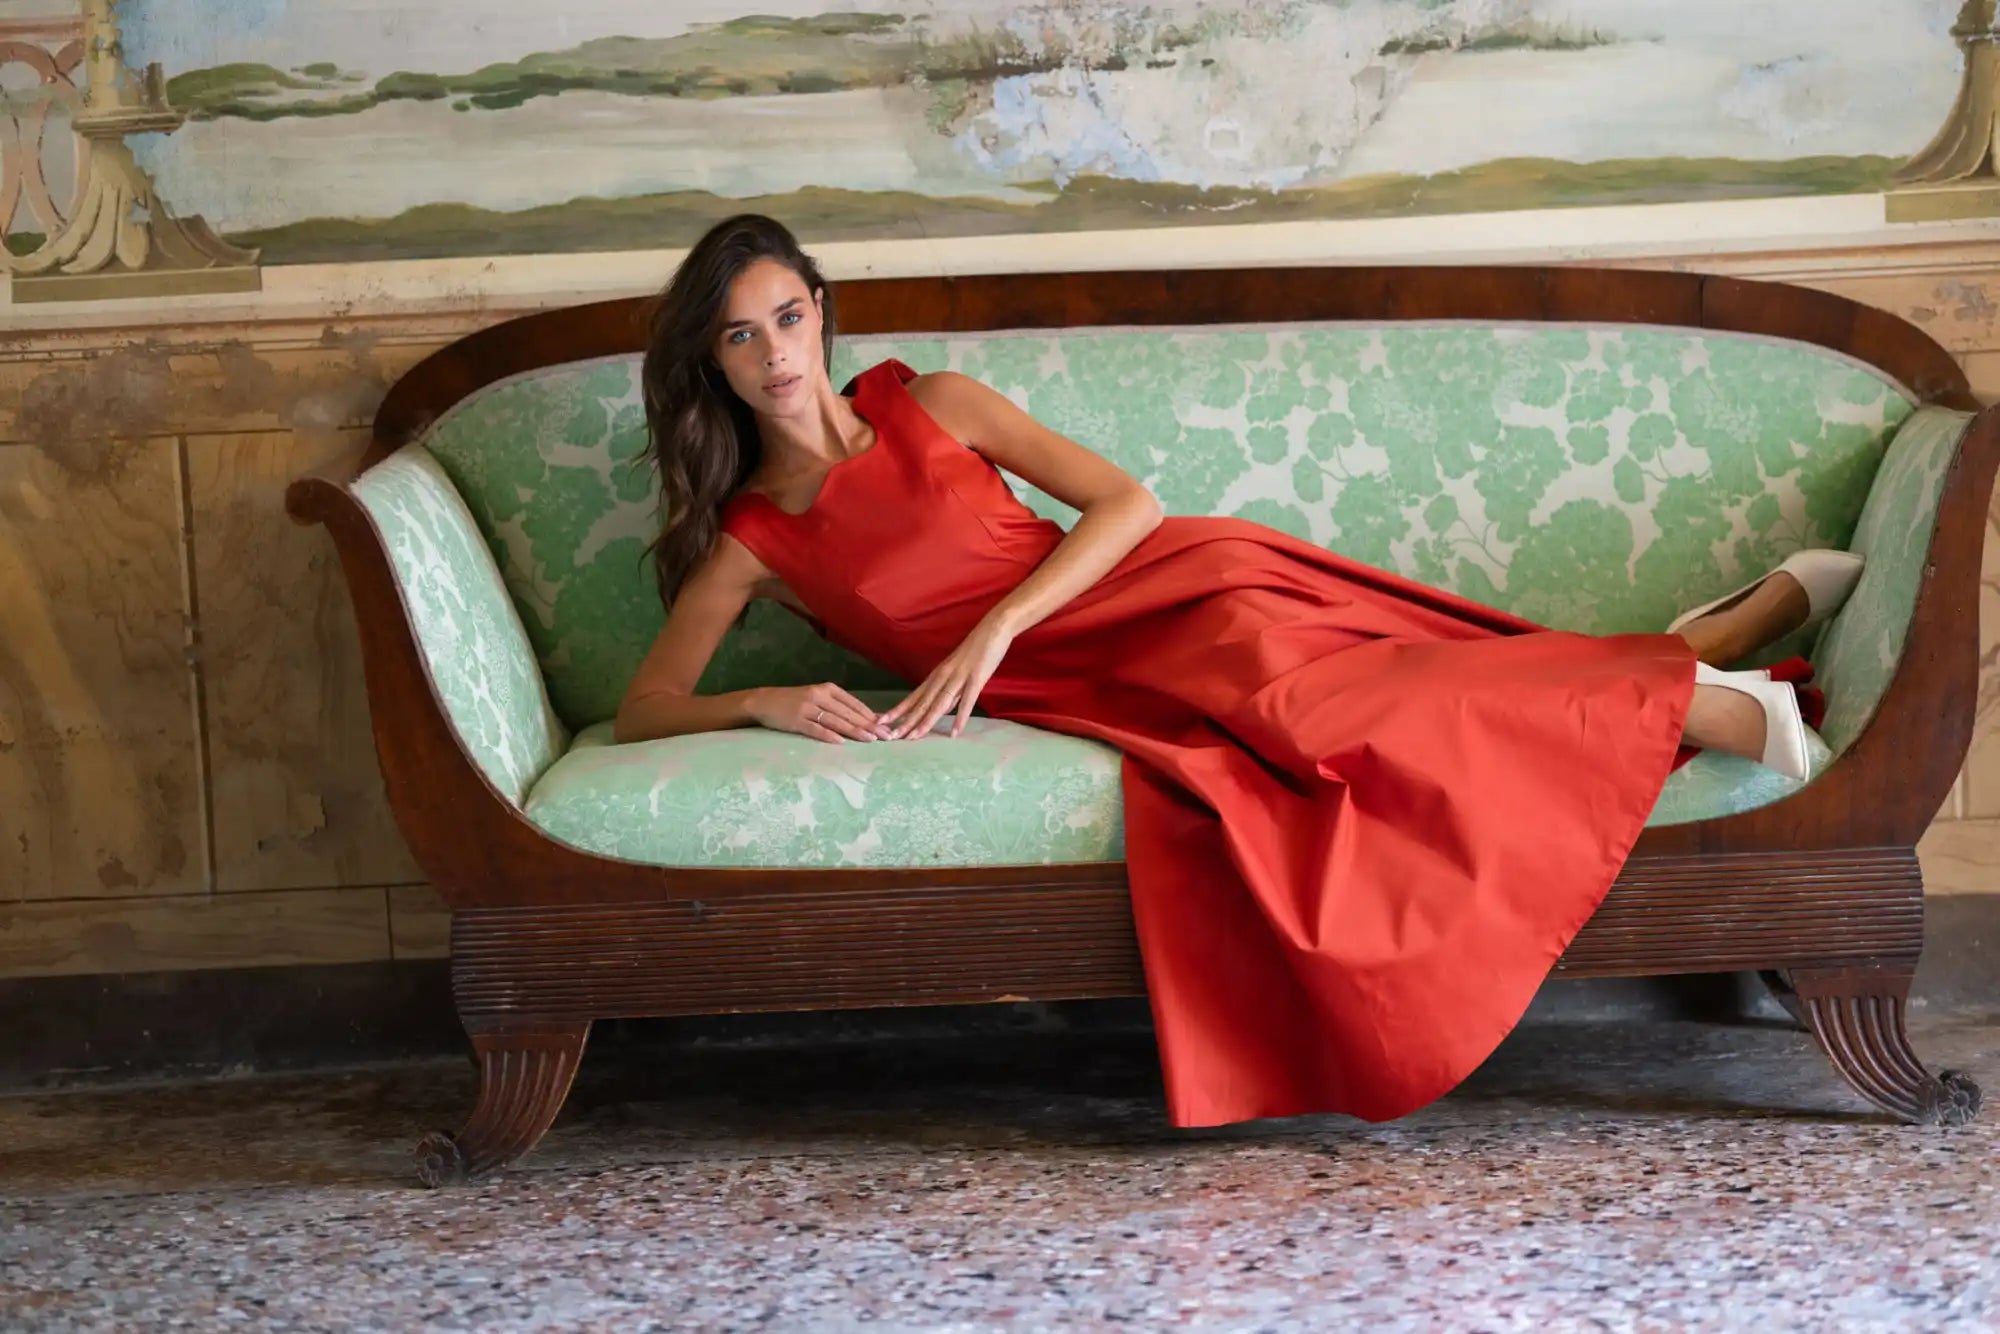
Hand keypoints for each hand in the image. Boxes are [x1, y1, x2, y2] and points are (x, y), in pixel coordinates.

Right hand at [749, 682, 892, 744]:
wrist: (764, 701)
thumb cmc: (795, 702)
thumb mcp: (818, 698)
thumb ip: (839, 707)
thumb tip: (867, 720)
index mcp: (828, 689)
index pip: (855, 704)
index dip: (872, 716)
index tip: (888, 727)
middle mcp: (819, 696)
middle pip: (849, 714)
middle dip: (870, 726)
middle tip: (886, 737)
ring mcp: (807, 708)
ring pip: (836, 721)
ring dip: (855, 731)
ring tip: (870, 740)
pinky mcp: (796, 720)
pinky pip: (815, 729)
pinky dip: (828, 735)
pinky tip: (840, 742)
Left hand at [879, 618, 1014, 739]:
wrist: (994, 628)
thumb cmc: (977, 649)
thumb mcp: (958, 670)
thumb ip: (950, 690)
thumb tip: (942, 709)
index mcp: (938, 674)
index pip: (914, 696)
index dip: (898, 710)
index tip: (882, 722)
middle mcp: (943, 676)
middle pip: (922, 702)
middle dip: (906, 721)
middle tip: (890, 737)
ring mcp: (959, 677)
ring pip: (939, 703)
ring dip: (925, 721)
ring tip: (913, 738)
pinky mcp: (976, 678)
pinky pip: (967, 701)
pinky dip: (960, 717)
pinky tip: (954, 732)